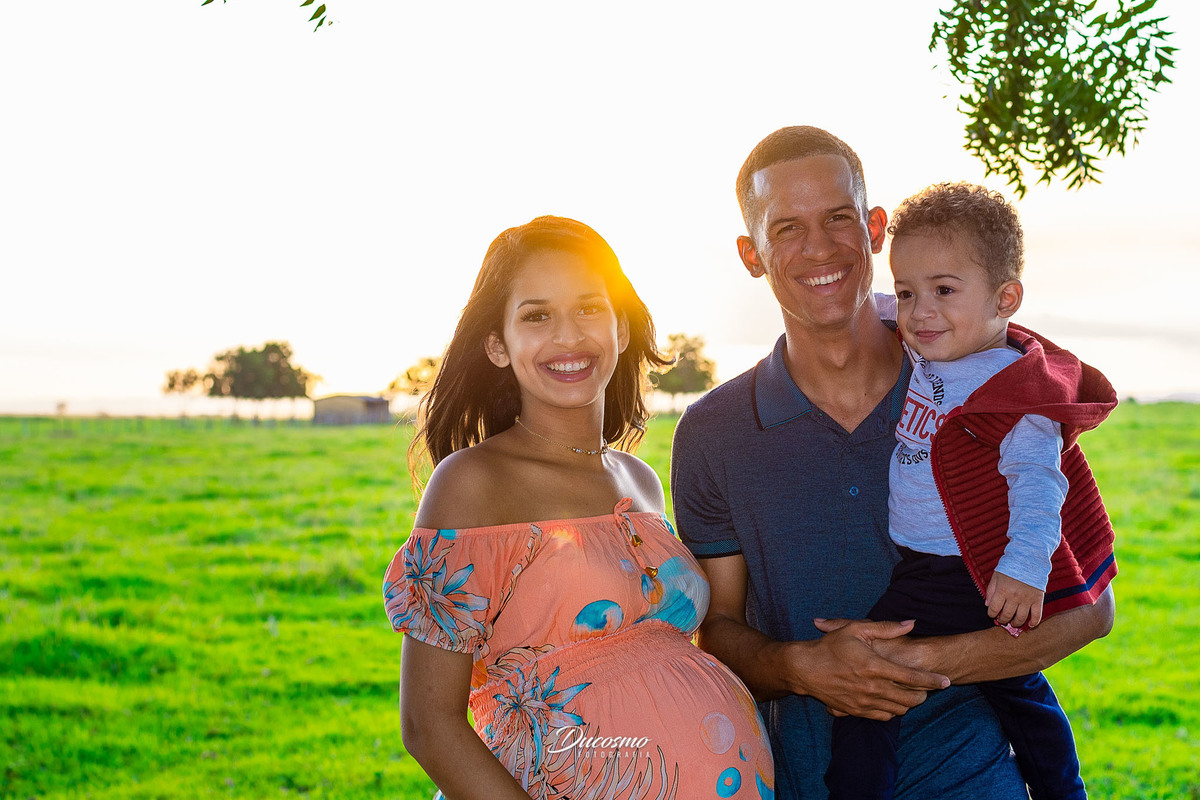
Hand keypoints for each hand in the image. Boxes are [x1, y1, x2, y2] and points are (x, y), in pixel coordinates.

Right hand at [796, 618, 949, 720]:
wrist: (804, 669)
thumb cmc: (830, 646)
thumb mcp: (856, 630)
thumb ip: (886, 627)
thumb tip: (910, 623)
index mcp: (874, 666)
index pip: (912, 678)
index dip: (932, 681)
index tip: (946, 681)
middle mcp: (871, 688)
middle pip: (910, 700)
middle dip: (924, 695)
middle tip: (927, 688)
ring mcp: (863, 702)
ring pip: (898, 710)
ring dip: (909, 703)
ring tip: (910, 693)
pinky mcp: (856, 711)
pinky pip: (883, 717)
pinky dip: (893, 711)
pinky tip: (892, 701)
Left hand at [985, 572, 1044, 628]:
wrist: (1029, 558)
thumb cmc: (1010, 567)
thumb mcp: (996, 576)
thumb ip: (991, 591)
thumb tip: (987, 605)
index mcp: (1002, 591)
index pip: (994, 609)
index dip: (992, 614)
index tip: (992, 615)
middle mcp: (1014, 597)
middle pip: (1007, 615)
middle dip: (1003, 620)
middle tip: (1002, 620)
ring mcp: (1027, 599)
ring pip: (1021, 618)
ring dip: (1016, 623)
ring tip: (1013, 623)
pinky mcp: (1038, 599)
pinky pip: (1037, 615)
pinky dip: (1034, 622)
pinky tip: (1030, 625)